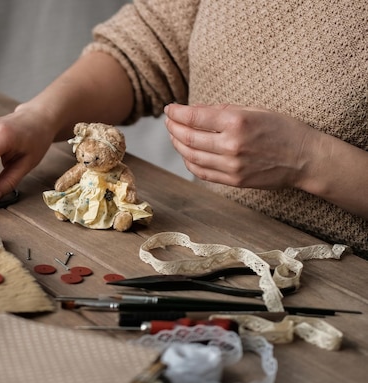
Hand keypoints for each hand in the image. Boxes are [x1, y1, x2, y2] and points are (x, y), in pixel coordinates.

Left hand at [164, 103, 320, 189]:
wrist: (305, 158)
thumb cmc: (282, 129)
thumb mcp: (255, 110)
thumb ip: (222, 110)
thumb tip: (194, 110)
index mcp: (237, 122)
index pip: (194, 117)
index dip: (176, 113)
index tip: (170, 109)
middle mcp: (231, 145)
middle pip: (188, 138)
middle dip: (173, 128)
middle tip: (169, 121)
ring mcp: (231, 165)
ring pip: (191, 156)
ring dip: (178, 145)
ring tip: (174, 136)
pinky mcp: (233, 180)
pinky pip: (201, 172)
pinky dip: (189, 162)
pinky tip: (186, 153)